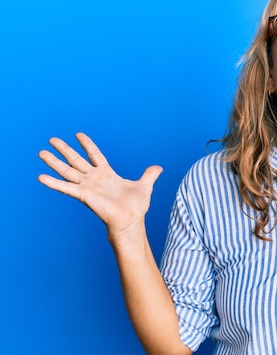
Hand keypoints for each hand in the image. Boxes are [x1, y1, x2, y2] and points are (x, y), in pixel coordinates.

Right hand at [38, 133, 162, 235]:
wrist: (131, 221)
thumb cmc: (136, 207)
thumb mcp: (144, 186)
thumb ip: (149, 175)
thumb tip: (159, 168)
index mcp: (107, 174)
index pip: (95, 155)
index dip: (87, 145)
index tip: (78, 134)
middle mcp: (94, 179)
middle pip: (76, 160)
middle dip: (64, 149)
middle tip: (52, 139)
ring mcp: (88, 186)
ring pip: (67, 171)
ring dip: (54, 162)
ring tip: (41, 152)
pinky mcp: (84, 195)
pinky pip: (66, 188)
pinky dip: (53, 183)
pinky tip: (41, 177)